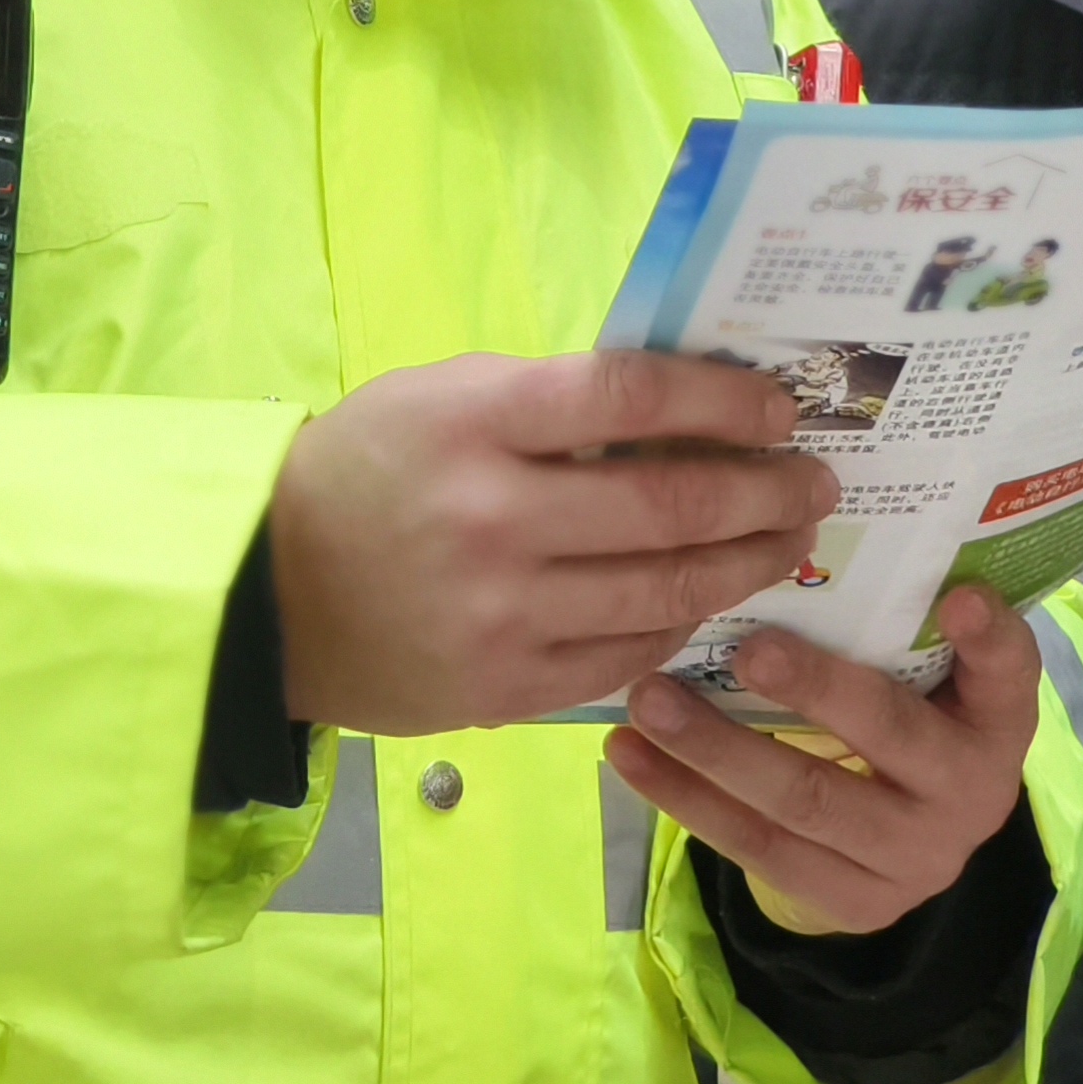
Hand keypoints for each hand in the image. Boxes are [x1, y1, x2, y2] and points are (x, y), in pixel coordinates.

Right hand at [268, 350, 838, 734]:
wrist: (266, 595)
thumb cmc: (368, 470)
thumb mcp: (443, 397)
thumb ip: (552, 398)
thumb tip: (682, 405)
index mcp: (477, 424)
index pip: (632, 396)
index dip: (722, 399)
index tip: (778, 406)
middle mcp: (494, 519)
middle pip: (670, 504)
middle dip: (764, 492)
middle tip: (816, 482)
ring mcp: (501, 614)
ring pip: (666, 591)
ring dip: (747, 564)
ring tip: (790, 541)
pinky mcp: (503, 687)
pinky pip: (627, 657)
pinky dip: (680, 627)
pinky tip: (709, 601)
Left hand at [605, 584, 1041, 933]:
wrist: (918, 843)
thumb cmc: (915, 720)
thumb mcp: (935, 674)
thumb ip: (904, 621)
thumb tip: (804, 530)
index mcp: (999, 721)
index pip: (1008, 672)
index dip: (988, 639)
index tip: (960, 598)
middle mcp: (971, 795)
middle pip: (887, 735)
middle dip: (812, 690)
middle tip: (745, 647)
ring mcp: (912, 861)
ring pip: (802, 801)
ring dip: (713, 749)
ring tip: (648, 701)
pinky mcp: (853, 903)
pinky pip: (758, 850)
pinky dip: (686, 800)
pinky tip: (632, 758)